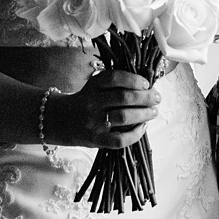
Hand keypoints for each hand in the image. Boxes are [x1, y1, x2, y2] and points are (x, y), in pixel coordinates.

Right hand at [46, 69, 160, 148]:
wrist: (61, 121)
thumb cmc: (87, 101)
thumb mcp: (95, 86)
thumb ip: (116, 84)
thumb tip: (147, 85)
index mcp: (93, 86)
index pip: (115, 78)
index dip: (133, 79)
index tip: (146, 83)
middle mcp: (92, 102)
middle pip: (123, 97)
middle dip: (145, 97)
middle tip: (156, 98)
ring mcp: (93, 122)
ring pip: (124, 117)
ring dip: (144, 114)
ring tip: (153, 112)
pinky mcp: (95, 140)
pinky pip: (119, 140)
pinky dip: (135, 134)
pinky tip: (142, 127)